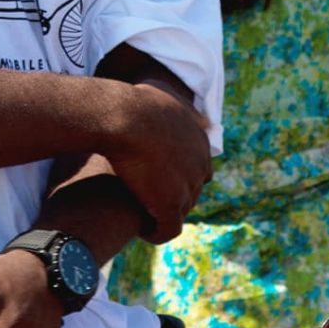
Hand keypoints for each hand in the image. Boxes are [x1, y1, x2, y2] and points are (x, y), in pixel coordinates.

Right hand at [105, 82, 211, 244]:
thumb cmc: (136, 102)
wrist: (124, 117)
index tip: (155, 176)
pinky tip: (140, 230)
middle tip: (146, 197)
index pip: (198, 169)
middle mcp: (200, 166)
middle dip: (172, 196)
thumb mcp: (167, 95)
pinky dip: (155, 232)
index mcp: (200, 143)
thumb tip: (204, 119)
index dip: (177, 175)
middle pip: (191, 192)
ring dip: (162, 214)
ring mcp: (187, 187)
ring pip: (179, 212)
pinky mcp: (170, 206)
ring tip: (140, 215)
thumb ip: (185, 107)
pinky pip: (166, 230)